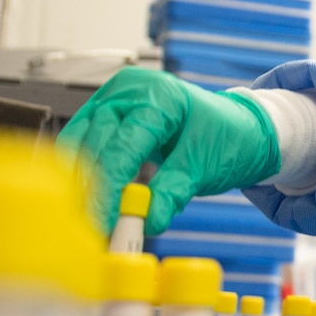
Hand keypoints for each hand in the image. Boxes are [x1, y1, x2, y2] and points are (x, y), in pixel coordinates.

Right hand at [57, 68, 280, 233]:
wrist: (236, 127)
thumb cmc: (225, 136)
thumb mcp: (203, 166)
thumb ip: (171, 192)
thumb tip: (147, 221)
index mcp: (159, 96)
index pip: (122, 146)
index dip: (108, 189)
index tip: (102, 222)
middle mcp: (130, 90)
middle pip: (94, 141)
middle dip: (91, 188)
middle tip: (94, 226)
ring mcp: (114, 97)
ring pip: (79, 141)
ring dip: (81, 180)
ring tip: (89, 216)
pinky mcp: (105, 112)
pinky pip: (82, 141)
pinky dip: (84, 170)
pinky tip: (89, 197)